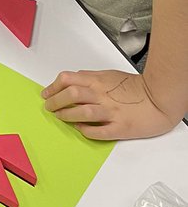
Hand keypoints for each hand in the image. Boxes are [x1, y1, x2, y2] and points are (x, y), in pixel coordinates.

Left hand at [41, 69, 177, 140]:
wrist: (160, 98)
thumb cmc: (136, 87)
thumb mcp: (109, 75)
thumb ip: (91, 77)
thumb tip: (74, 80)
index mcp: (98, 81)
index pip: (67, 80)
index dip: (53, 87)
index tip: (46, 94)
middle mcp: (101, 95)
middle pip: (70, 95)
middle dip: (55, 102)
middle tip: (49, 107)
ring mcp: (110, 112)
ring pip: (81, 113)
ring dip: (67, 115)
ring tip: (61, 117)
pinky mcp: (120, 128)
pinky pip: (98, 131)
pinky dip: (86, 131)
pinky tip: (81, 129)